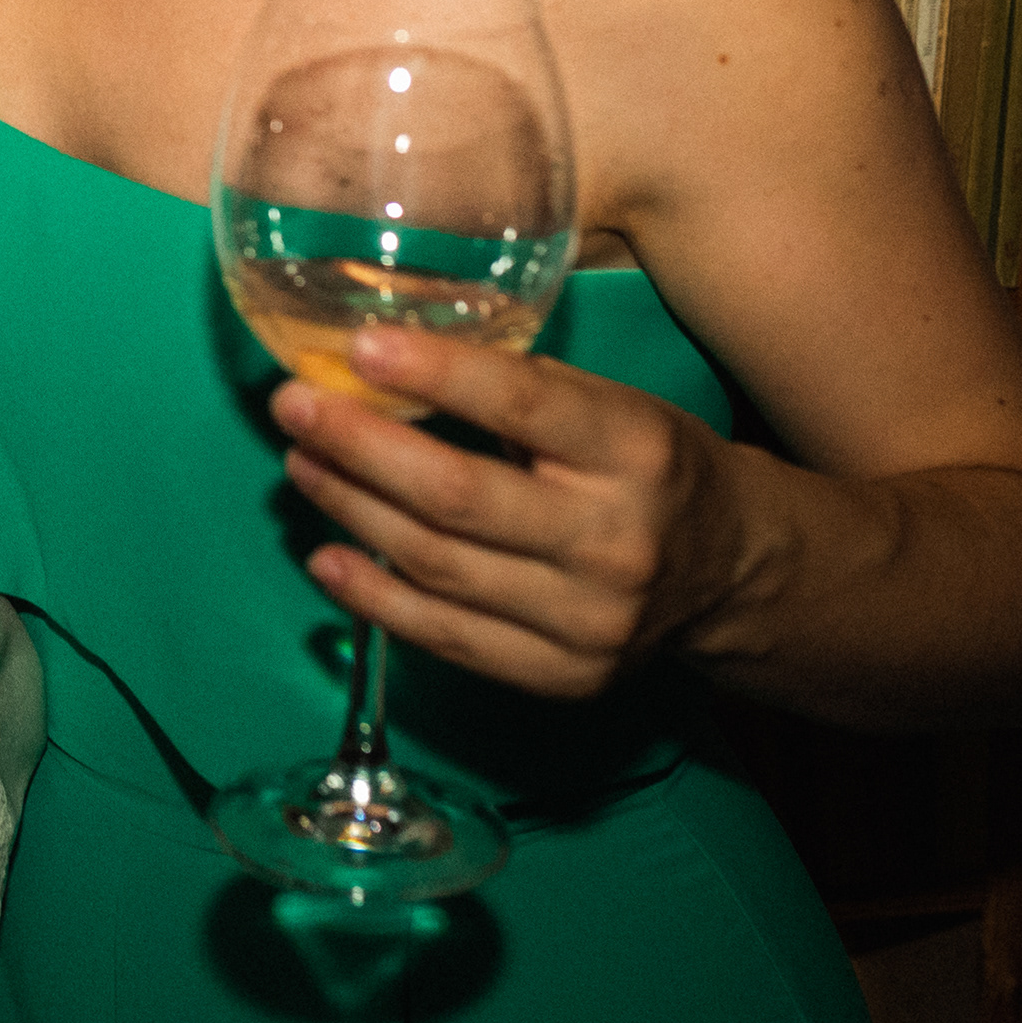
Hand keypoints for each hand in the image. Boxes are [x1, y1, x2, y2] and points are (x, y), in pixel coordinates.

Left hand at [268, 324, 753, 701]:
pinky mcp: (563, 676)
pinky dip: (373, 599)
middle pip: (457, 496)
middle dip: (359, 447)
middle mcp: (615, 540)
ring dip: (351, 512)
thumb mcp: (611, 405)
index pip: (521, 404)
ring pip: (438, 567)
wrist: (727, 571)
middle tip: (295, 407)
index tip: (358, 346)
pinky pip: (446, 639)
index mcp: (634, 450)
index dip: (433, 373)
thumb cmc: (647, 466)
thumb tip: (388, 361)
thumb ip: (517, 389)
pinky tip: (326, 557)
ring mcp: (589, 621)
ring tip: (302, 465)